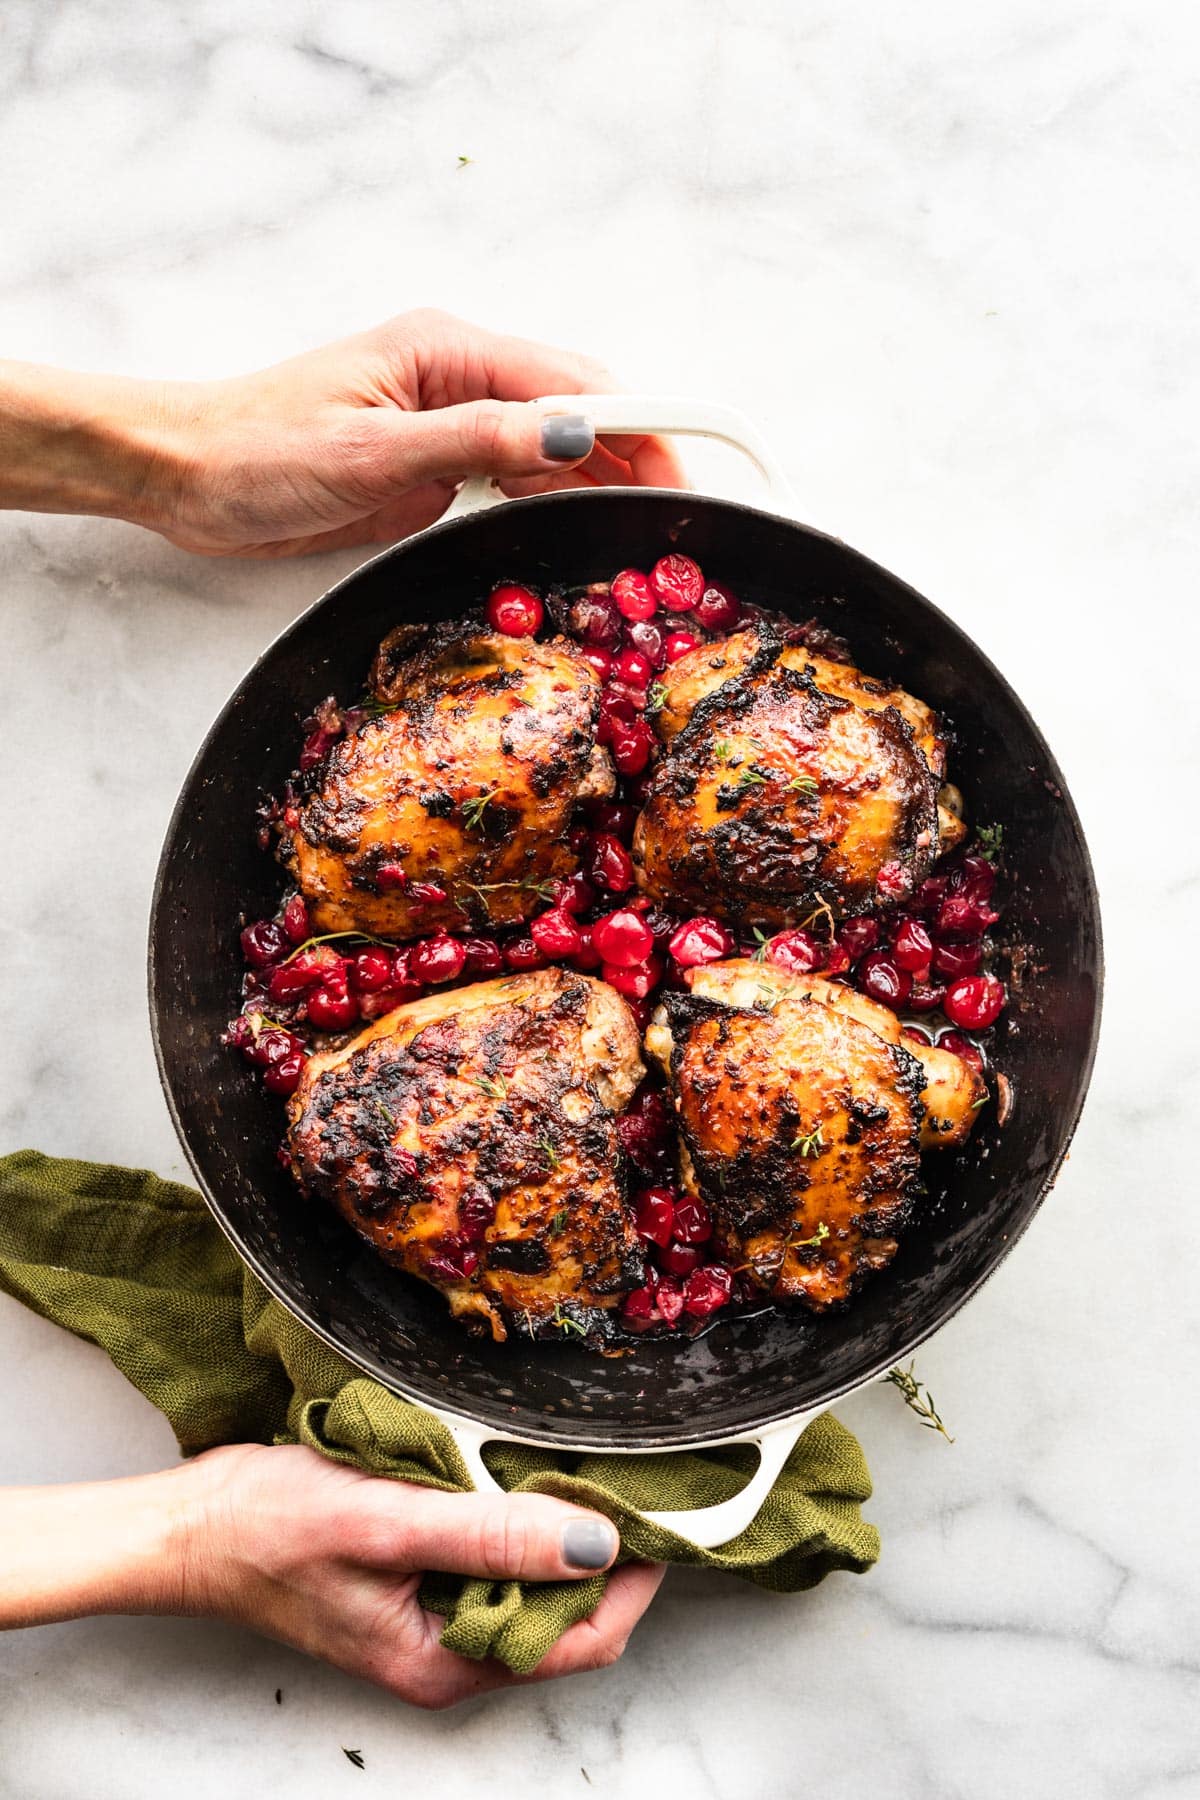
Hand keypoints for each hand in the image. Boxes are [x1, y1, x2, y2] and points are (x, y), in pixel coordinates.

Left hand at [0, 311, 687, 557]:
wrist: (185, 477)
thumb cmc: (259, 452)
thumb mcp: (373, 453)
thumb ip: (478, 442)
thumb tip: (573, 434)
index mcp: (449, 352)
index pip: (577, 384)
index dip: (646, 428)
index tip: (688, 476)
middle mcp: (459, 377)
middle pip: (578, 412)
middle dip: (636, 461)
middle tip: (681, 525)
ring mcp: (448, 420)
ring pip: (553, 445)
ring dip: (599, 484)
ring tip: (645, 535)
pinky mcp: (433, 463)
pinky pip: (514, 476)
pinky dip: (552, 500)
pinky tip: (576, 529)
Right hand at [0, 1446, 664, 1707]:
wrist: (188, 1525)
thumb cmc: (267, 1530)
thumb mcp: (387, 1524)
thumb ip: (490, 1534)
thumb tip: (593, 1543)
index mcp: (445, 1660)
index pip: (580, 1638)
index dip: (631, 1579)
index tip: (659, 1512)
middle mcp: (448, 1650)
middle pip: (564, 1614)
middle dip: (602, 1550)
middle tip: (623, 1471)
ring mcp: (433, 1617)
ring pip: (531, 1580)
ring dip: (558, 1528)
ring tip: (575, 1463)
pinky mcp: (418, 1580)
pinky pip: (492, 1557)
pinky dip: (514, 1518)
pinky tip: (512, 1472)